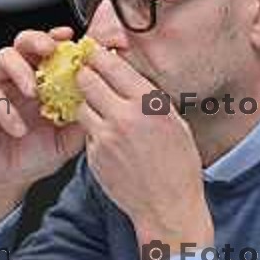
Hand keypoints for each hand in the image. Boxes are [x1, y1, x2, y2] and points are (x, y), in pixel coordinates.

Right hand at [0, 27, 85, 222]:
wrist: (10, 179)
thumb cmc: (37, 153)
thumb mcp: (68, 136)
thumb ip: (83, 116)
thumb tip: (103, 98)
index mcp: (41, 78)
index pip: (49, 48)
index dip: (58, 38)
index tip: (70, 37)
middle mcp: (18, 76)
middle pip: (23, 41)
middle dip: (37, 40)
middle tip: (50, 50)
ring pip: (3, 58)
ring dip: (21, 70)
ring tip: (34, 91)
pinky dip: (5, 111)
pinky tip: (19, 129)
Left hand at [75, 47, 213, 256]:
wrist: (167, 206)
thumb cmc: (178, 166)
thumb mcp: (174, 122)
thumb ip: (148, 97)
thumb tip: (128, 75)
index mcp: (147, 102)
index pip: (111, 65)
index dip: (98, 56)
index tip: (95, 53)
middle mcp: (124, 116)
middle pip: (87, 80)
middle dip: (85, 75)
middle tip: (87, 75)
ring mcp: (106, 137)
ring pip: (81, 105)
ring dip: (86, 103)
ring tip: (99, 109)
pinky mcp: (94, 156)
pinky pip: (86, 132)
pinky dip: (92, 129)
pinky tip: (107, 137)